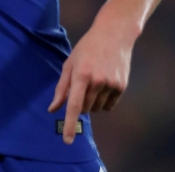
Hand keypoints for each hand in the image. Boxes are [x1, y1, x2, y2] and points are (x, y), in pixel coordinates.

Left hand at [48, 20, 133, 143]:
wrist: (114, 34)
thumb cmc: (87, 48)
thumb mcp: (69, 63)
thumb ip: (61, 88)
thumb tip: (52, 109)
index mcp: (80, 75)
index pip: (73, 105)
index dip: (69, 124)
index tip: (67, 141)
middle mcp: (97, 81)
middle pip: (84, 108)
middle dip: (79, 103)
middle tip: (81, 85)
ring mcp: (111, 85)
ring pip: (96, 109)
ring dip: (91, 102)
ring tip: (93, 81)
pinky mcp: (121, 87)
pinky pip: (109, 106)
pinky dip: (103, 101)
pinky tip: (104, 84)